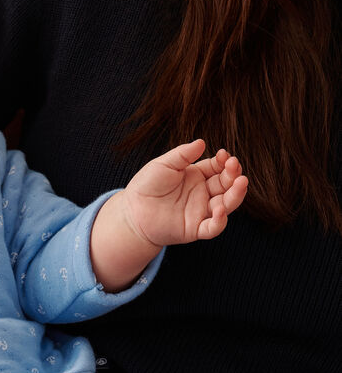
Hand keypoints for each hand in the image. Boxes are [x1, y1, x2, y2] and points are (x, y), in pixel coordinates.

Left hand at [123, 138, 247, 246]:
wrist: (131, 211)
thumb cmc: (146, 186)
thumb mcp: (164, 165)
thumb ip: (182, 155)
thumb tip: (201, 142)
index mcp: (197, 176)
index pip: (218, 168)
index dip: (224, 162)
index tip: (223, 155)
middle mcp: (202, 194)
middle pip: (227, 184)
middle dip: (234, 175)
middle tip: (233, 166)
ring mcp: (200, 212)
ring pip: (226, 204)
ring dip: (236, 194)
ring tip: (241, 182)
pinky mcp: (194, 229)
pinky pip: (212, 228)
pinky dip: (219, 221)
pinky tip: (220, 210)